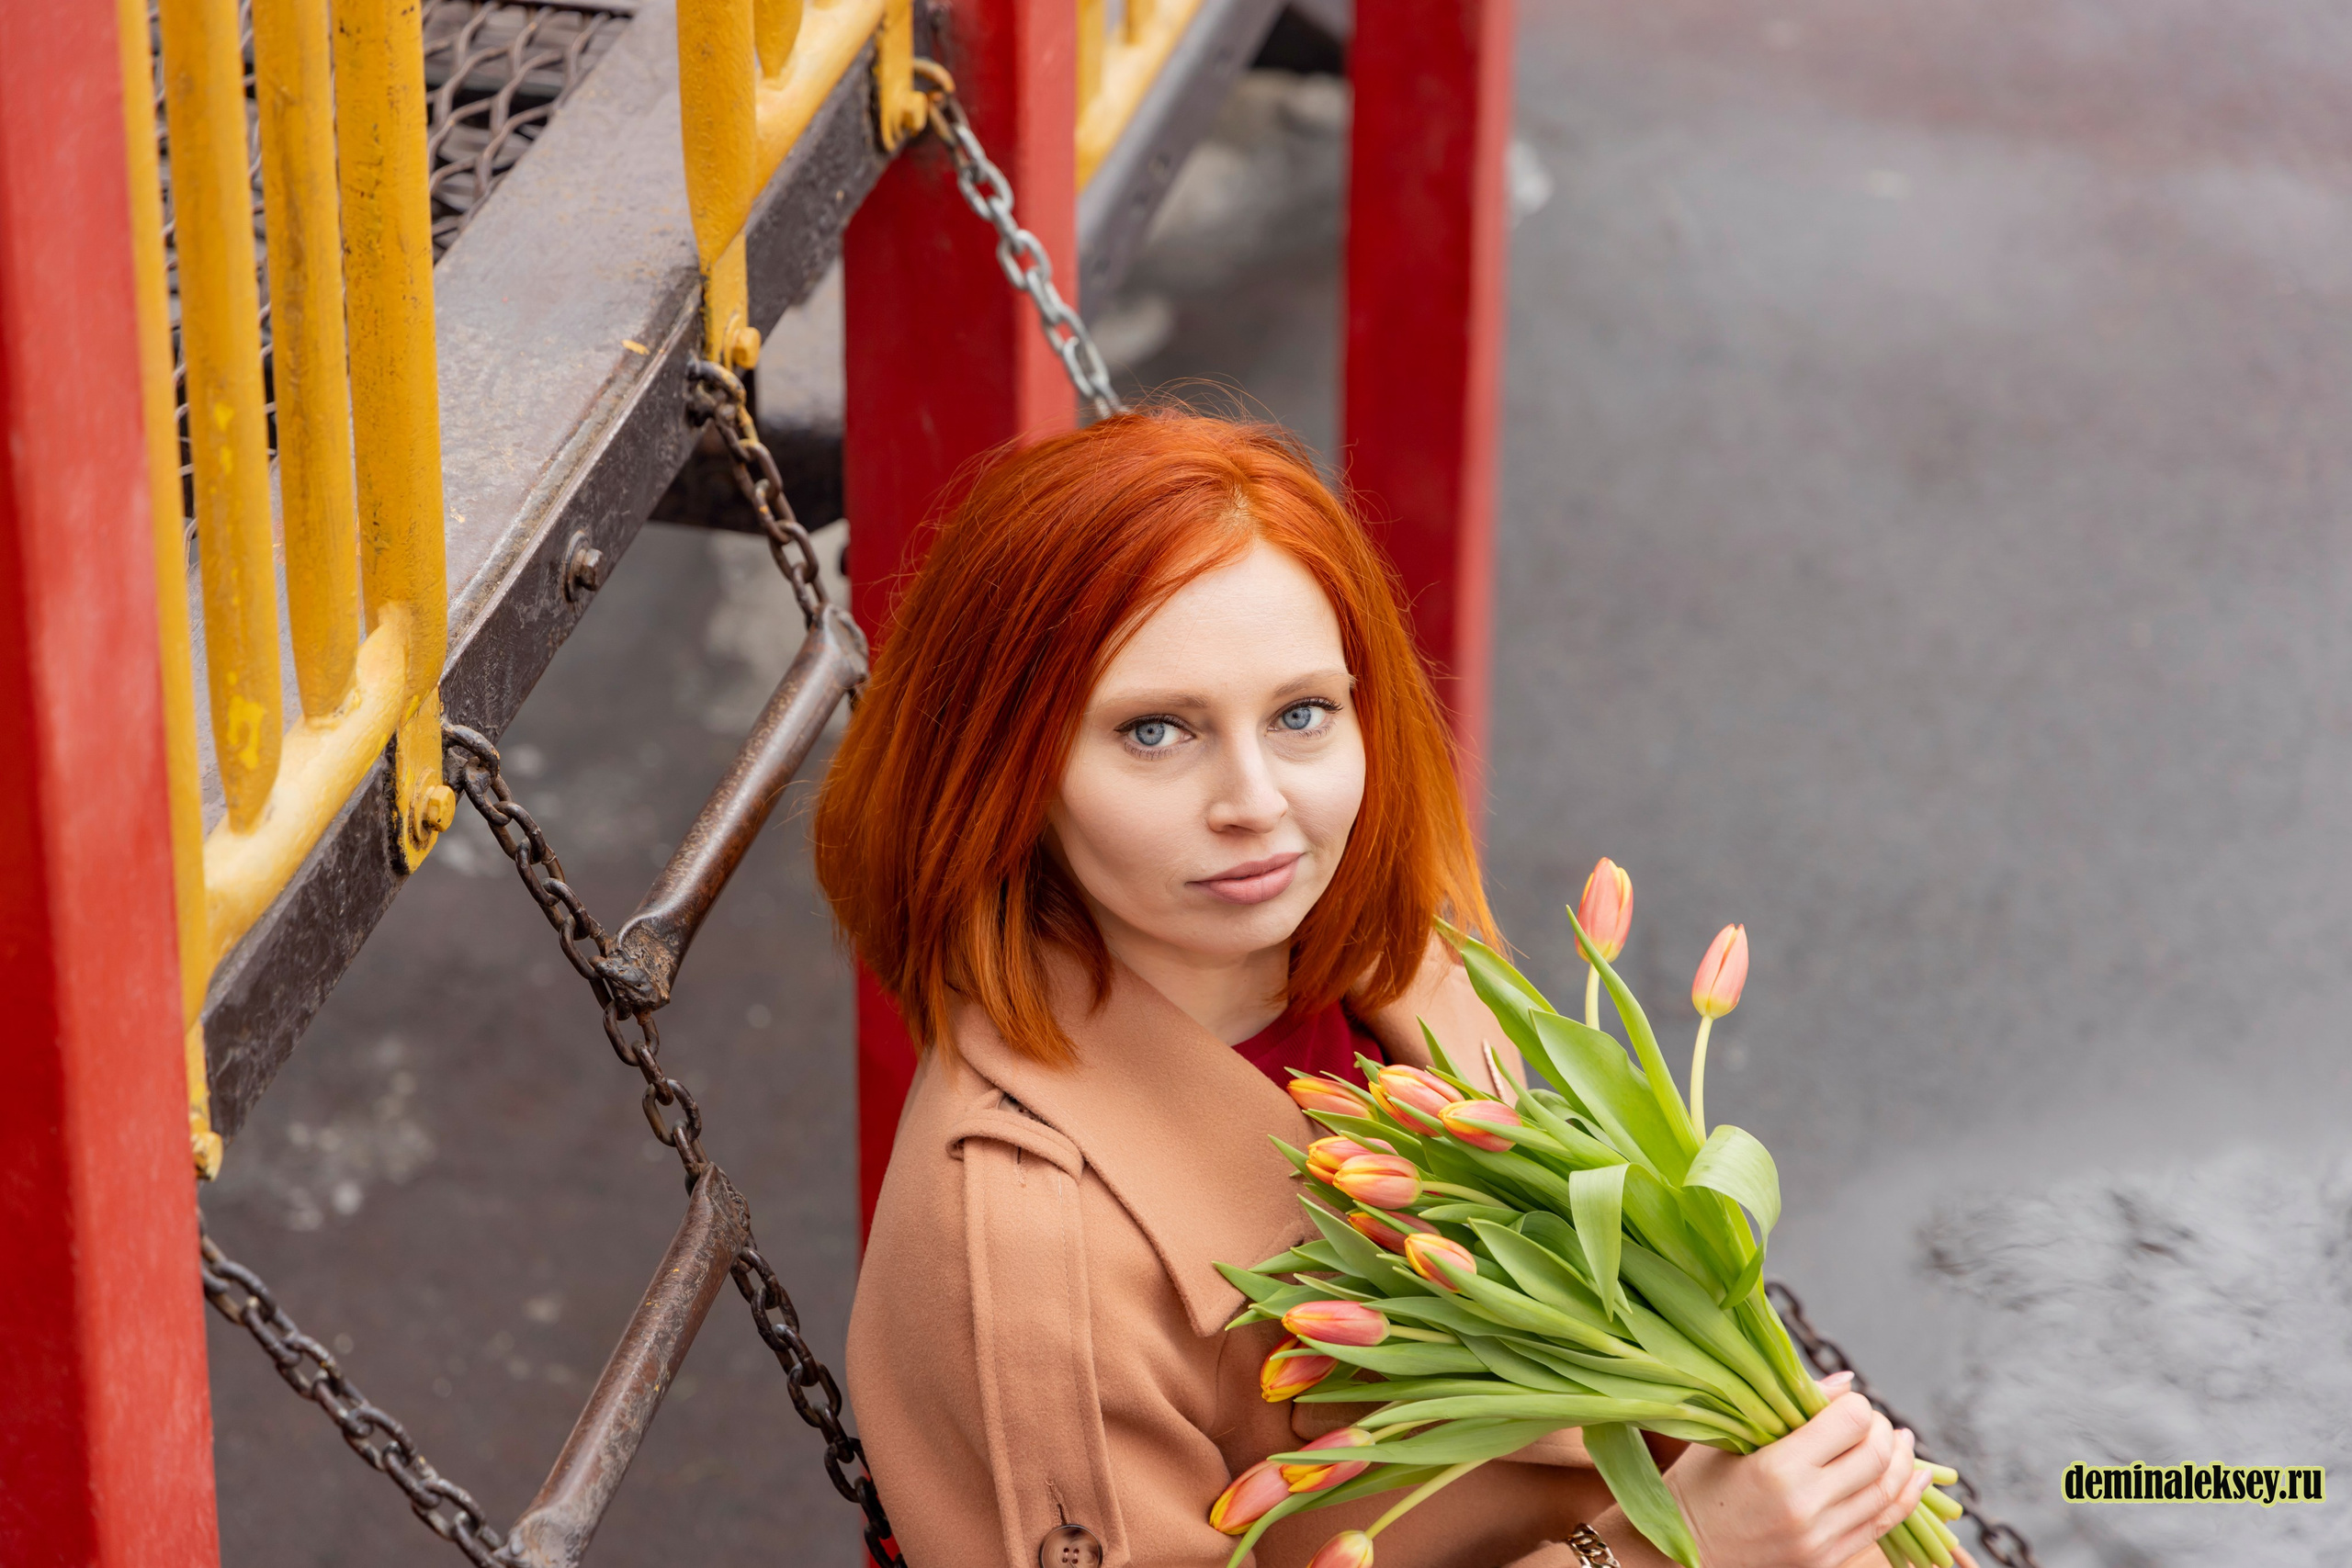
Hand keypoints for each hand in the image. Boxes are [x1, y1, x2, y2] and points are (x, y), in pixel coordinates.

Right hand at [1660, 1379, 1932, 1567]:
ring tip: (1902, 1440)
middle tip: (1875, 1419)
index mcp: (1777, 1468)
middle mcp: (1806, 1506)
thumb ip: (1788, 1406)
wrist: (1683, 1554)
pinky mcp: (1828, 1560)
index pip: (1850, 1422)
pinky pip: (1882, 1525)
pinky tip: (1912, 1476)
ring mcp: (1821, 1539)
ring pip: (1888, 1493)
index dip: (1857, 1405)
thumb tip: (1846, 1382)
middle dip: (1885, 1430)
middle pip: (1877, 1456)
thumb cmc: (1697, 1486)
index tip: (1848, 1402)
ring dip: (1903, 1461)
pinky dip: (1904, 1498)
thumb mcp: (1729, 1437)